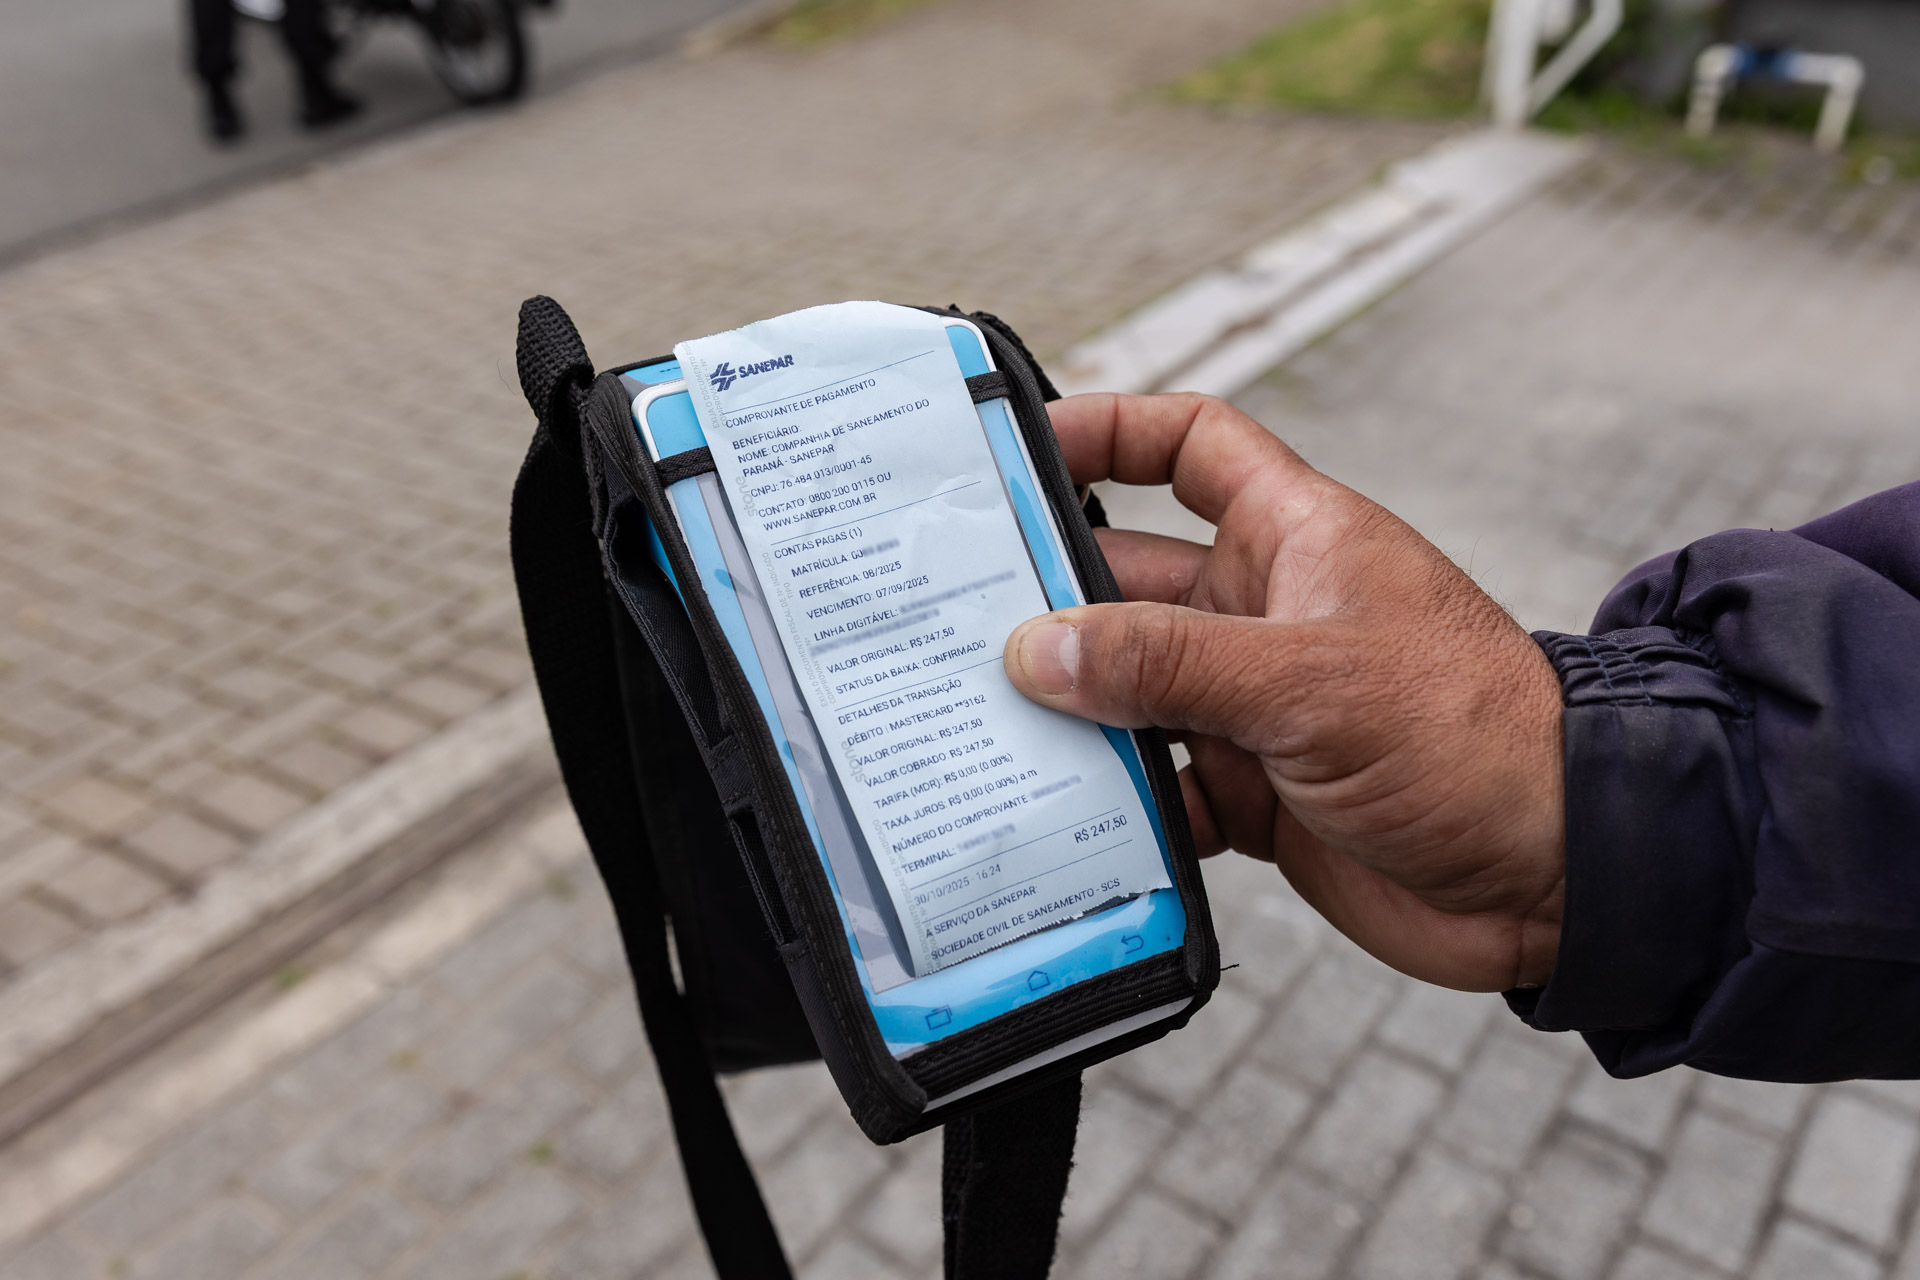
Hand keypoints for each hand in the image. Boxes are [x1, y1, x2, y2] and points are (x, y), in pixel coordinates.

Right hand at [1003, 393, 1565, 990]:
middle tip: (949, 612)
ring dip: (1071, 711)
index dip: (1110, 430)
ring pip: (1130, 691)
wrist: (1559, 877)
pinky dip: (1116, 805)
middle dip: (1050, 596)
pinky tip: (1063, 820)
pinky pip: (1158, 787)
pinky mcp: (1255, 793)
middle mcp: (1264, 613)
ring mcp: (1256, 705)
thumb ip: (1167, 664)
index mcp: (1294, 539)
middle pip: (1128, 580)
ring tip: (981, 724)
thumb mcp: (1310, 681)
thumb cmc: (1472, 739)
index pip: (1189, 448)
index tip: (1019, 444)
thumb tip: (1038, 650)